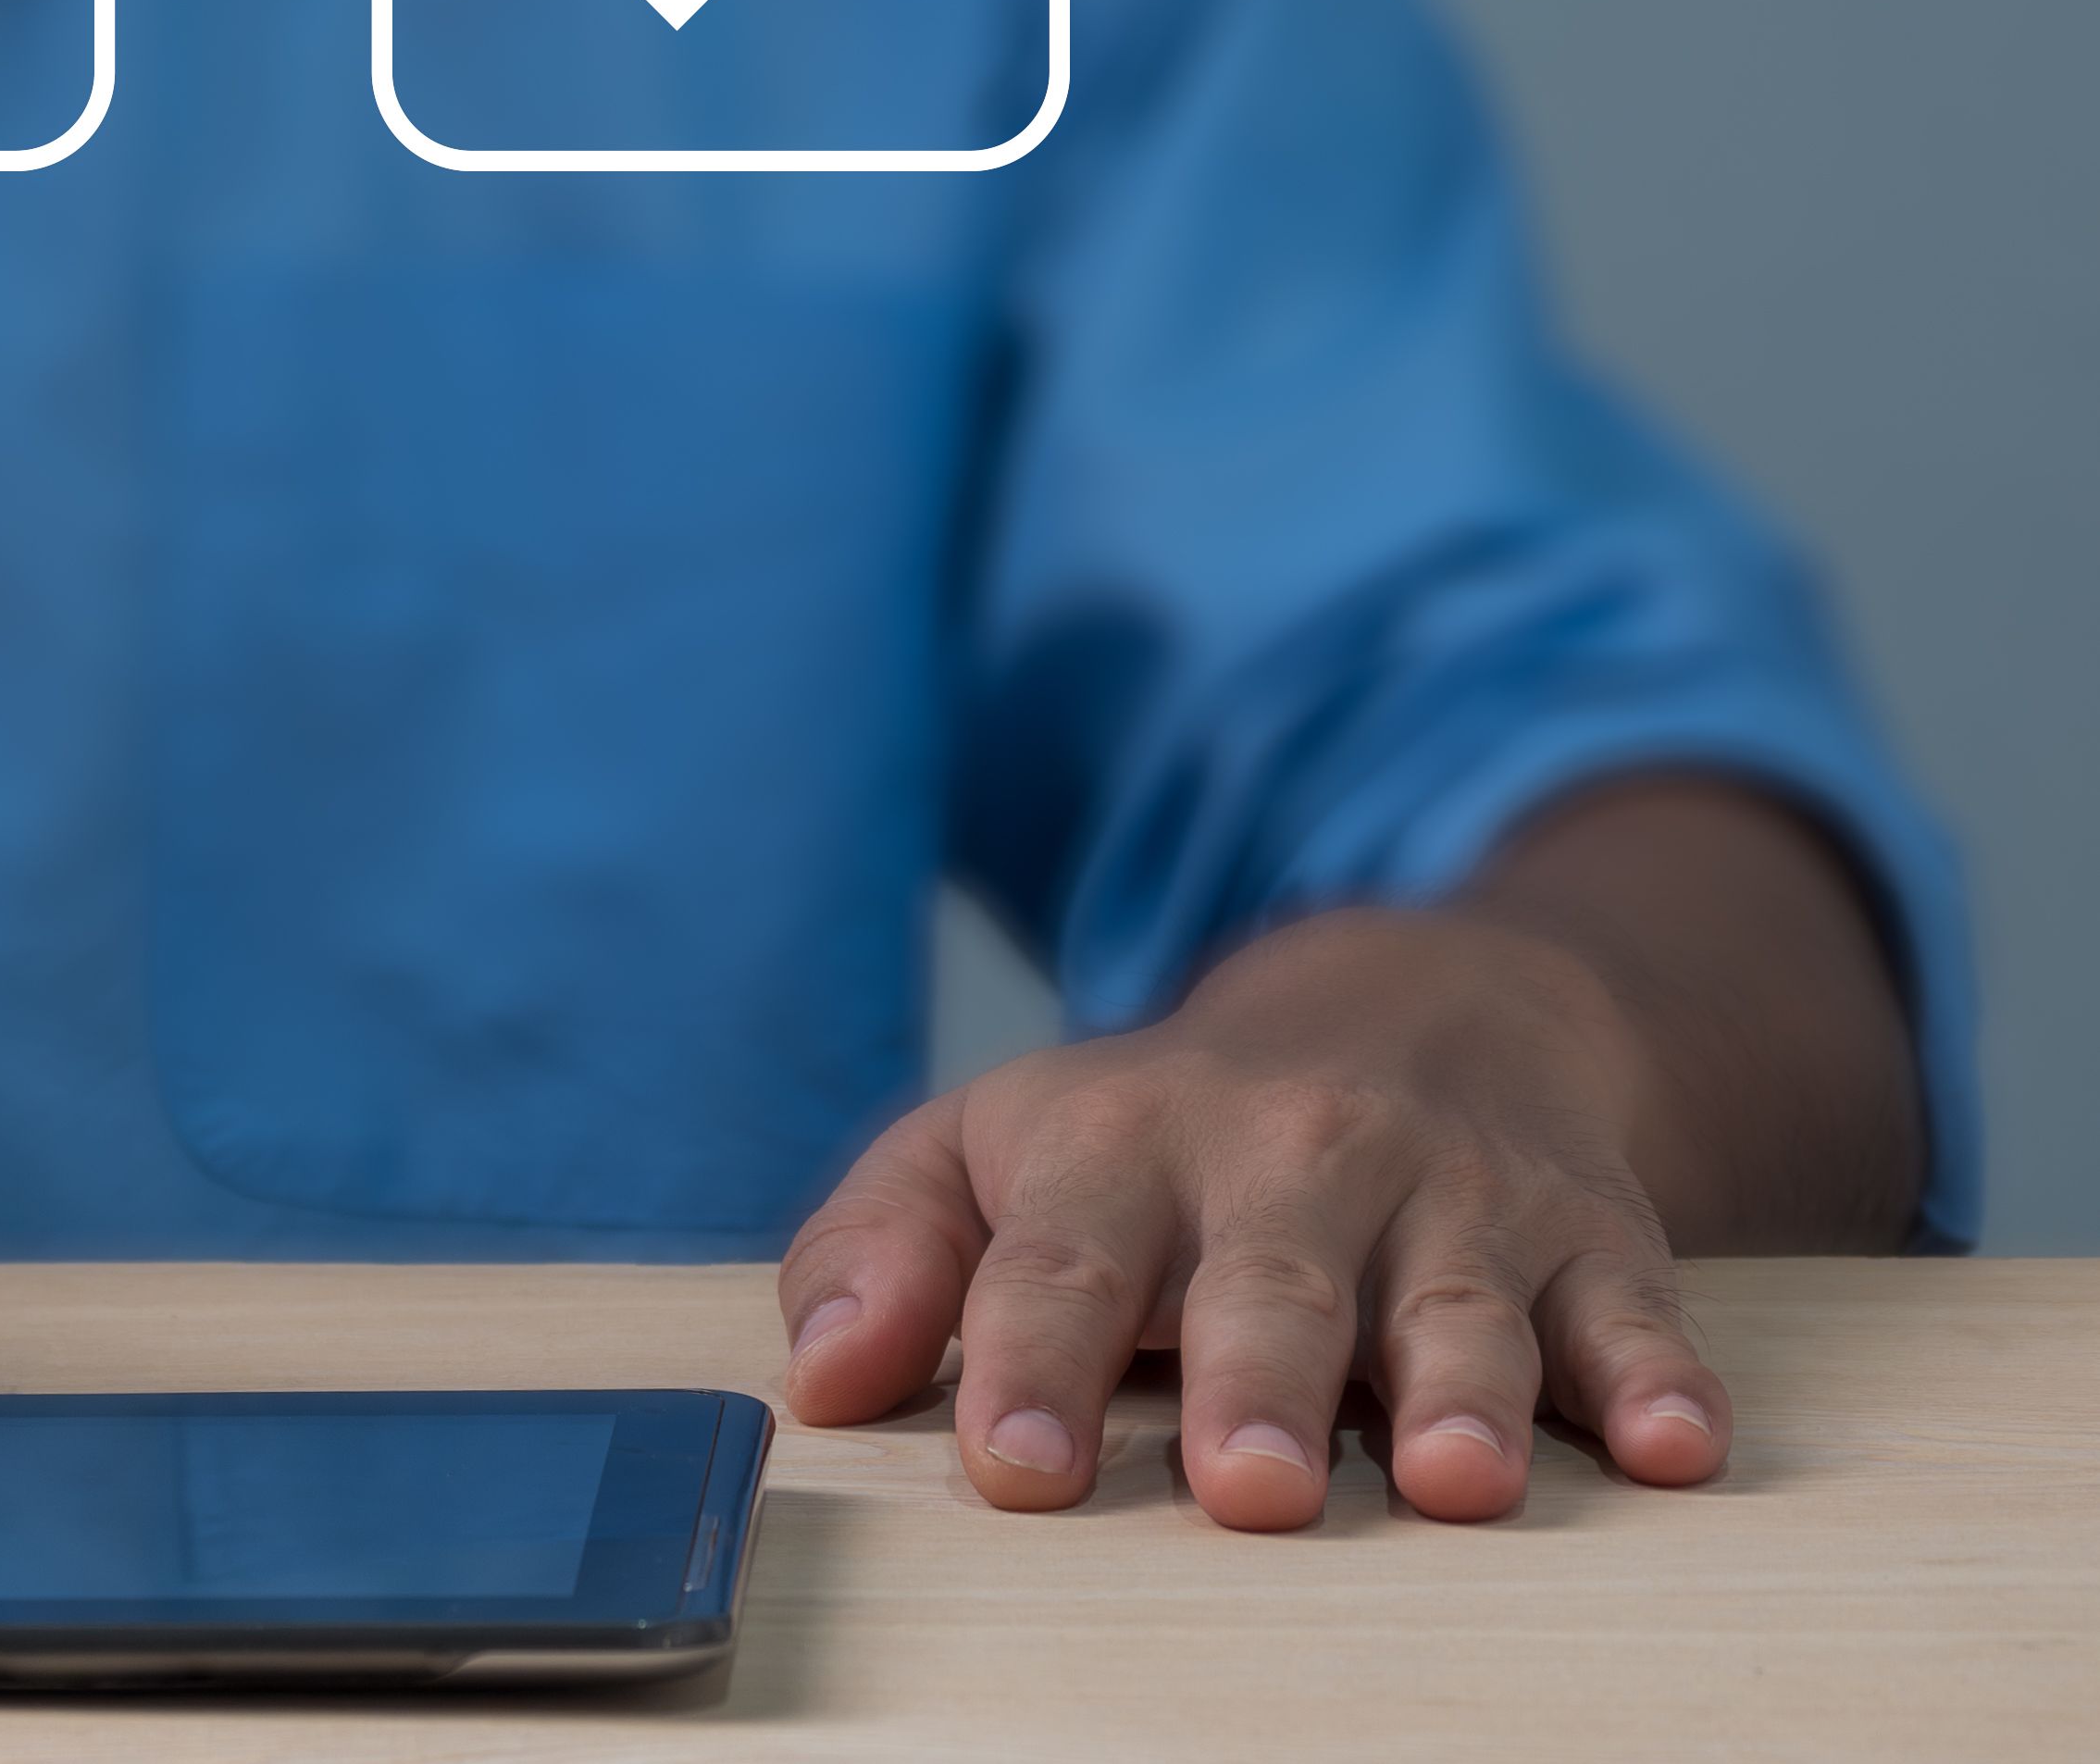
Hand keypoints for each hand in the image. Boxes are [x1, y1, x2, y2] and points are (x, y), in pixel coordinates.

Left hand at [776, 786, 1920, 1531]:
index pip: (1058, 1263)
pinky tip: (1676, 1446)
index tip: (1016, 1469)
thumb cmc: (1158, 1132)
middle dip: (1258, 1386)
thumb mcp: (989, 1150)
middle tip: (1249, 1489)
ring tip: (1455, 1481)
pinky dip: (1661, 1376)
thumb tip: (814, 1381)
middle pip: (1267, 1288)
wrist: (1419, 1001)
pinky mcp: (1589, 1236)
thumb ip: (881, 1253)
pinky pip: (1633, 1309)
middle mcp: (1287, 1161)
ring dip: (1461, 1392)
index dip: (1031, 1363)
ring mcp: (1450, 1199)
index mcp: (1119, 1148)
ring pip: (1455, 1307)